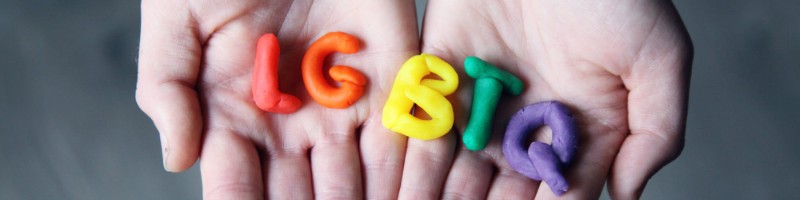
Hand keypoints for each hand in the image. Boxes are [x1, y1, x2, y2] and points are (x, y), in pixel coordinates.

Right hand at [135, 0, 418, 198]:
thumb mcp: (177, 20)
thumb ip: (168, 90)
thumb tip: (174, 162)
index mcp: (238, 115)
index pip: (240, 188)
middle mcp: (293, 123)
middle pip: (303, 197)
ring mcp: (344, 105)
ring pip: (356, 182)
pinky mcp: (392, 80)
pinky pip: (402, 141)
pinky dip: (406, 180)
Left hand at [405, 0, 691, 198]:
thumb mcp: (658, 60)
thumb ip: (654, 133)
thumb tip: (628, 196)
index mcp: (579, 129)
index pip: (557, 193)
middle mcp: (528, 124)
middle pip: (499, 193)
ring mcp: (484, 103)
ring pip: (454, 171)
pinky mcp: (443, 75)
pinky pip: (421, 127)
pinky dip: (406, 163)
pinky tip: (398, 191)